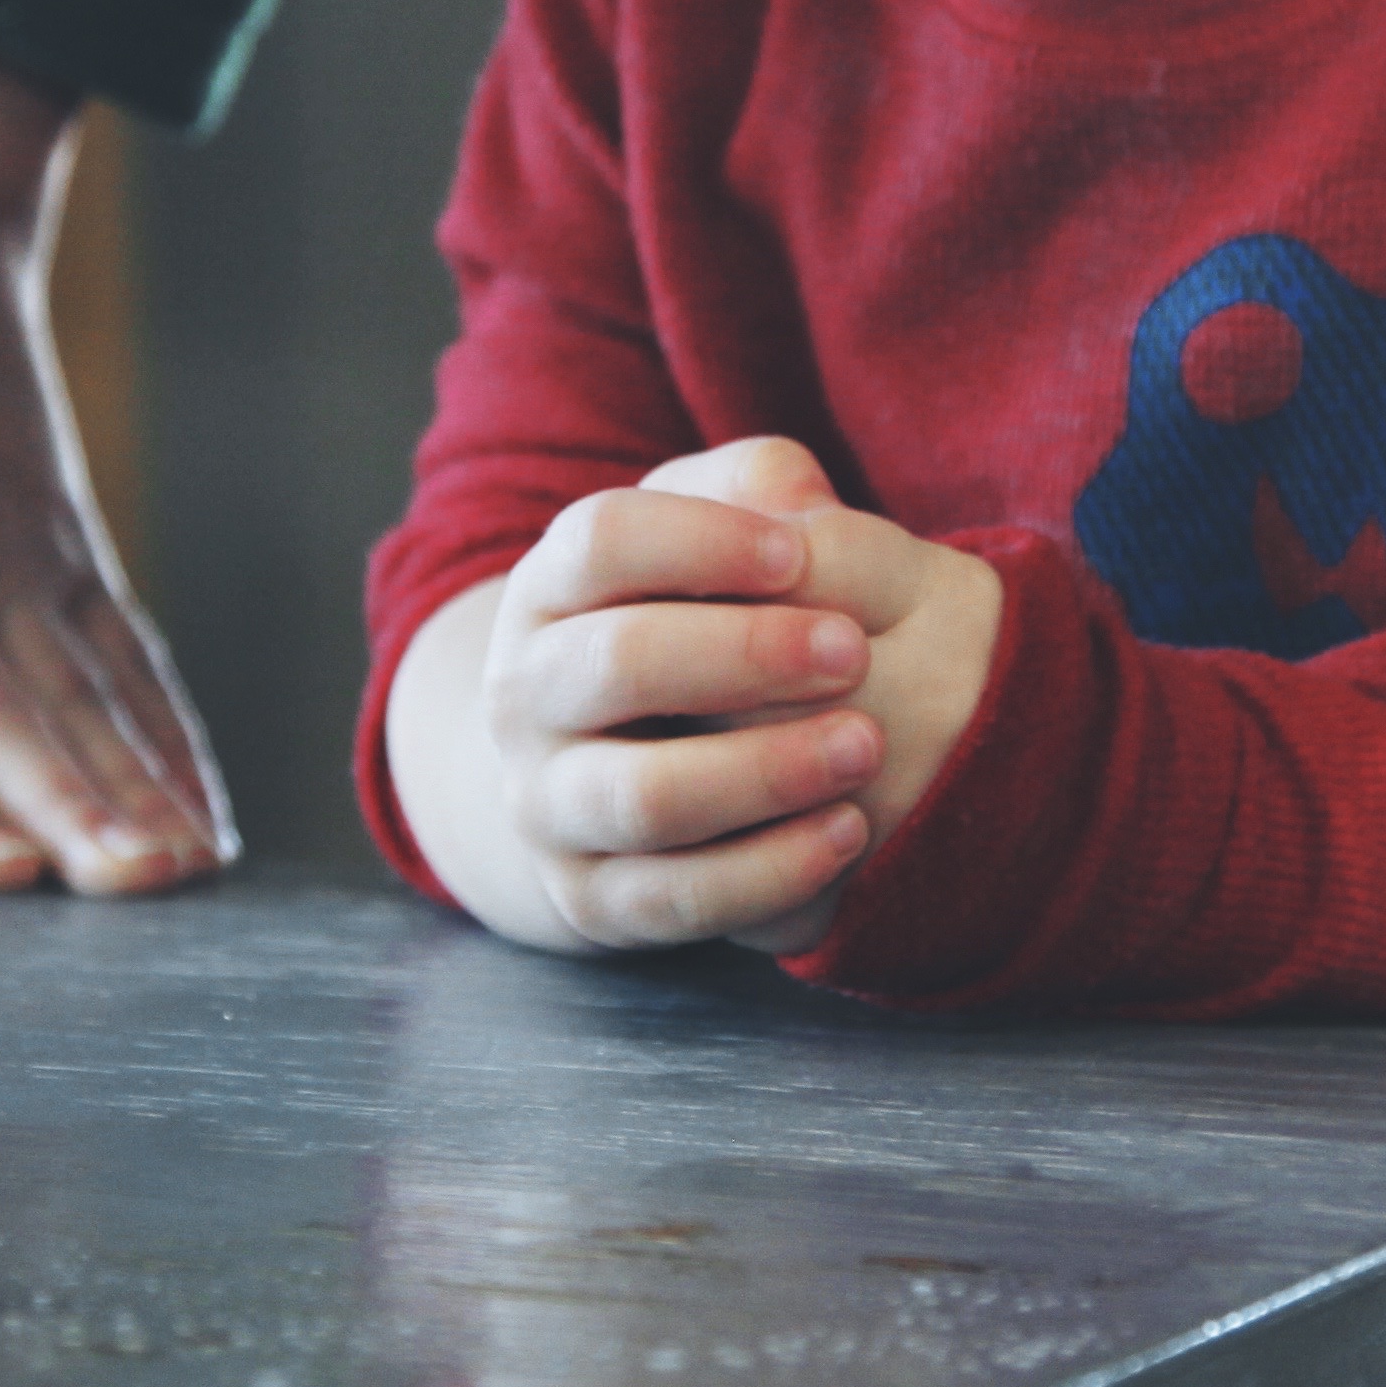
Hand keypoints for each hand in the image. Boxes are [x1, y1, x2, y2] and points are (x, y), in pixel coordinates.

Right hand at [383, 438, 996, 956]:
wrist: (609, 763)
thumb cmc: (690, 623)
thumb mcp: (709, 537)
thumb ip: (755, 487)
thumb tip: (796, 497)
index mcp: (548, 588)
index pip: (600, 539)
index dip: (703, 540)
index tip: (800, 554)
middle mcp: (523, 694)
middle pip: (617, 660)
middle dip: (746, 654)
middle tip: (855, 652)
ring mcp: (546, 801)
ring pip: (642, 796)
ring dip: (762, 770)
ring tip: (863, 746)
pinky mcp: (589, 897)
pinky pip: (673, 899)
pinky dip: (766, 872)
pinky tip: (846, 832)